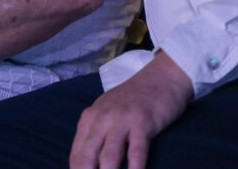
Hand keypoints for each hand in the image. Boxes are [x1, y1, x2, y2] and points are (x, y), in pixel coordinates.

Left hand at [69, 51, 193, 168]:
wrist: (161, 76)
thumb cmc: (133, 99)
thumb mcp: (107, 112)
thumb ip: (95, 135)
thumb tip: (85, 166)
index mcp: (89, 119)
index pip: (76, 156)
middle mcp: (101, 119)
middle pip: (87, 158)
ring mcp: (122, 120)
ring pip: (109, 157)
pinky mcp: (143, 122)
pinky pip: (137, 151)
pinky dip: (134, 168)